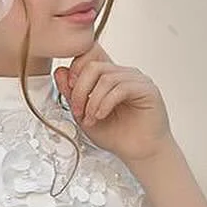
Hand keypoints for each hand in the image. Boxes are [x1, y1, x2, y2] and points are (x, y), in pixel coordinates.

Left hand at [55, 43, 170, 165]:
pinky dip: (106, 103)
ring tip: (91, 118)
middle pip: (94, 65)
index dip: (75, 68)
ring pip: (106, 78)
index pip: (90, 53)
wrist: (139, 152)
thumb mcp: (85, 115)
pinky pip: (122, 88)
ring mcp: (136, 80)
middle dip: (80, 89)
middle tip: (77, 110)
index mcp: (109, 76)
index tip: (68, 88)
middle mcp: (123, 74)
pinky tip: (102, 115)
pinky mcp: (147, 90)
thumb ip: (72, 94)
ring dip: (92, 101)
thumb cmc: (117, 136)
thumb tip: (59, 72)